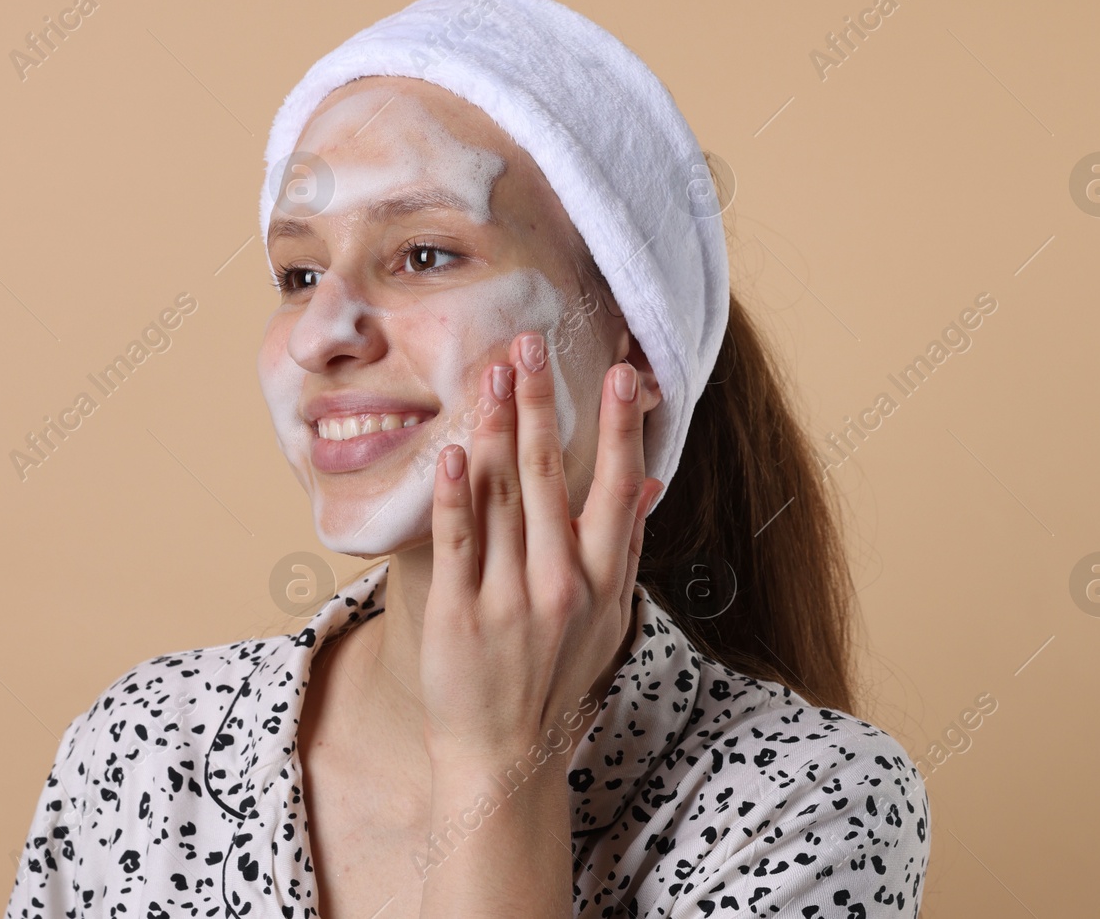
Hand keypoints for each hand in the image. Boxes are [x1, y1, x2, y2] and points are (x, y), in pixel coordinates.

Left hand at [419, 330, 663, 770]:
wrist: (505, 755)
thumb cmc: (558, 677)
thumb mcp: (609, 618)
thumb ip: (625, 546)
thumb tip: (647, 481)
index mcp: (602, 580)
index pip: (615, 487)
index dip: (619, 427)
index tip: (623, 373)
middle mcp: (560, 585)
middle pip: (549, 477)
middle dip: (541, 404)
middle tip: (531, 344)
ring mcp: (506, 600)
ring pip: (501, 498)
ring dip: (495, 429)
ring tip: (492, 372)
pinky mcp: (456, 614)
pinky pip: (454, 543)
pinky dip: (453, 494)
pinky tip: (453, 450)